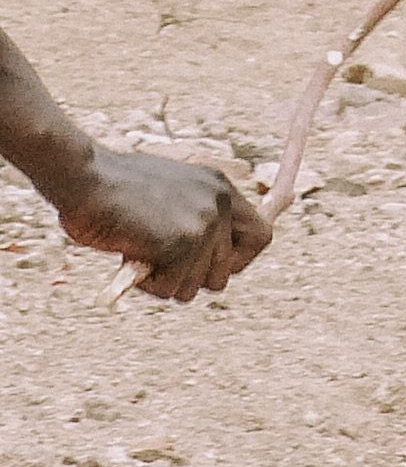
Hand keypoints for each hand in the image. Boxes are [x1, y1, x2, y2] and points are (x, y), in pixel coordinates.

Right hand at [59, 144, 272, 300]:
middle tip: (159, 262)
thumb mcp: (166, 194)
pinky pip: (170, 288)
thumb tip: (207, 264)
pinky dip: (146, 283)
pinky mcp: (183, 243)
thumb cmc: (111, 188)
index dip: (238, 261)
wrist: (84, 178)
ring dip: (164, 280)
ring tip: (139, 250)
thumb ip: (192, 219)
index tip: (210, 268)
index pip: (261, 236)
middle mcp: (220, 204)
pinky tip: (130, 254)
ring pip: (195, 287)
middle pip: (224, 274)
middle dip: (190, 278)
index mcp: (219, 187)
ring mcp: (204, 224)